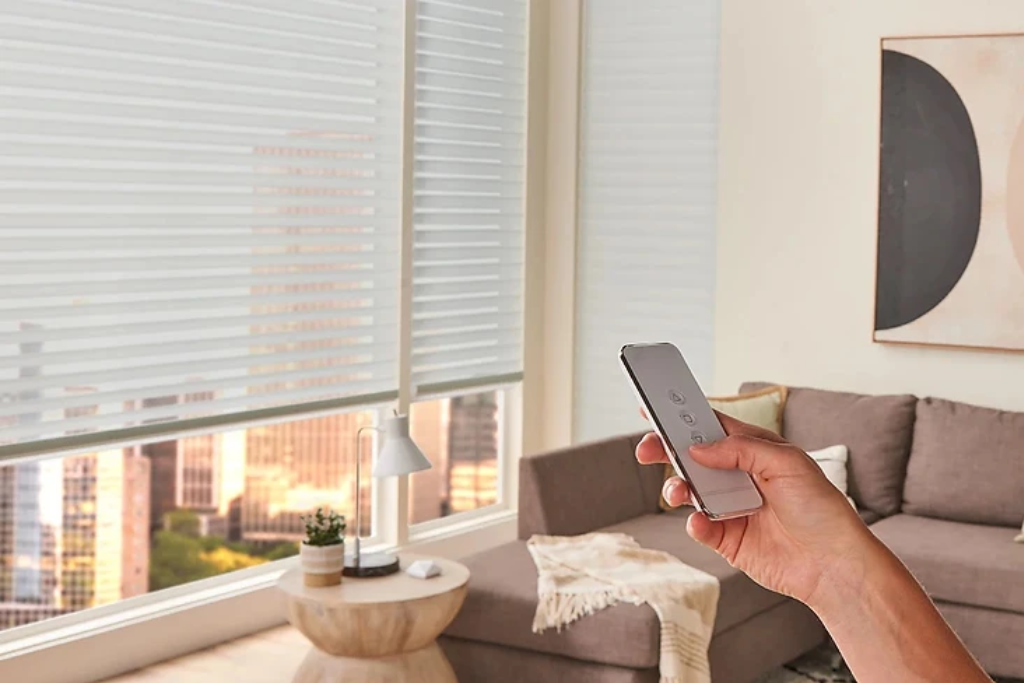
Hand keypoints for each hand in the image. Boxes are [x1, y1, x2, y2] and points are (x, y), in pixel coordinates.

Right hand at [636, 412, 873, 605]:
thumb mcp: (787, 463)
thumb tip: (698, 449)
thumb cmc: (821, 509)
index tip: (654, 407)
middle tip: (648, 450)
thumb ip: (741, 449)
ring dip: (677, 488)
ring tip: (678, 492)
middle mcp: (739, 476)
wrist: (834, 565)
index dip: (683, 416)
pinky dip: (694, 524)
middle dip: (667, 450)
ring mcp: (731, 507)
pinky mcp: (727, 538)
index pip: (712, 426)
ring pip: (689, 490)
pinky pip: (699, 527)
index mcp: (754, 450)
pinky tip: (701, 522)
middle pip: (691, 456)